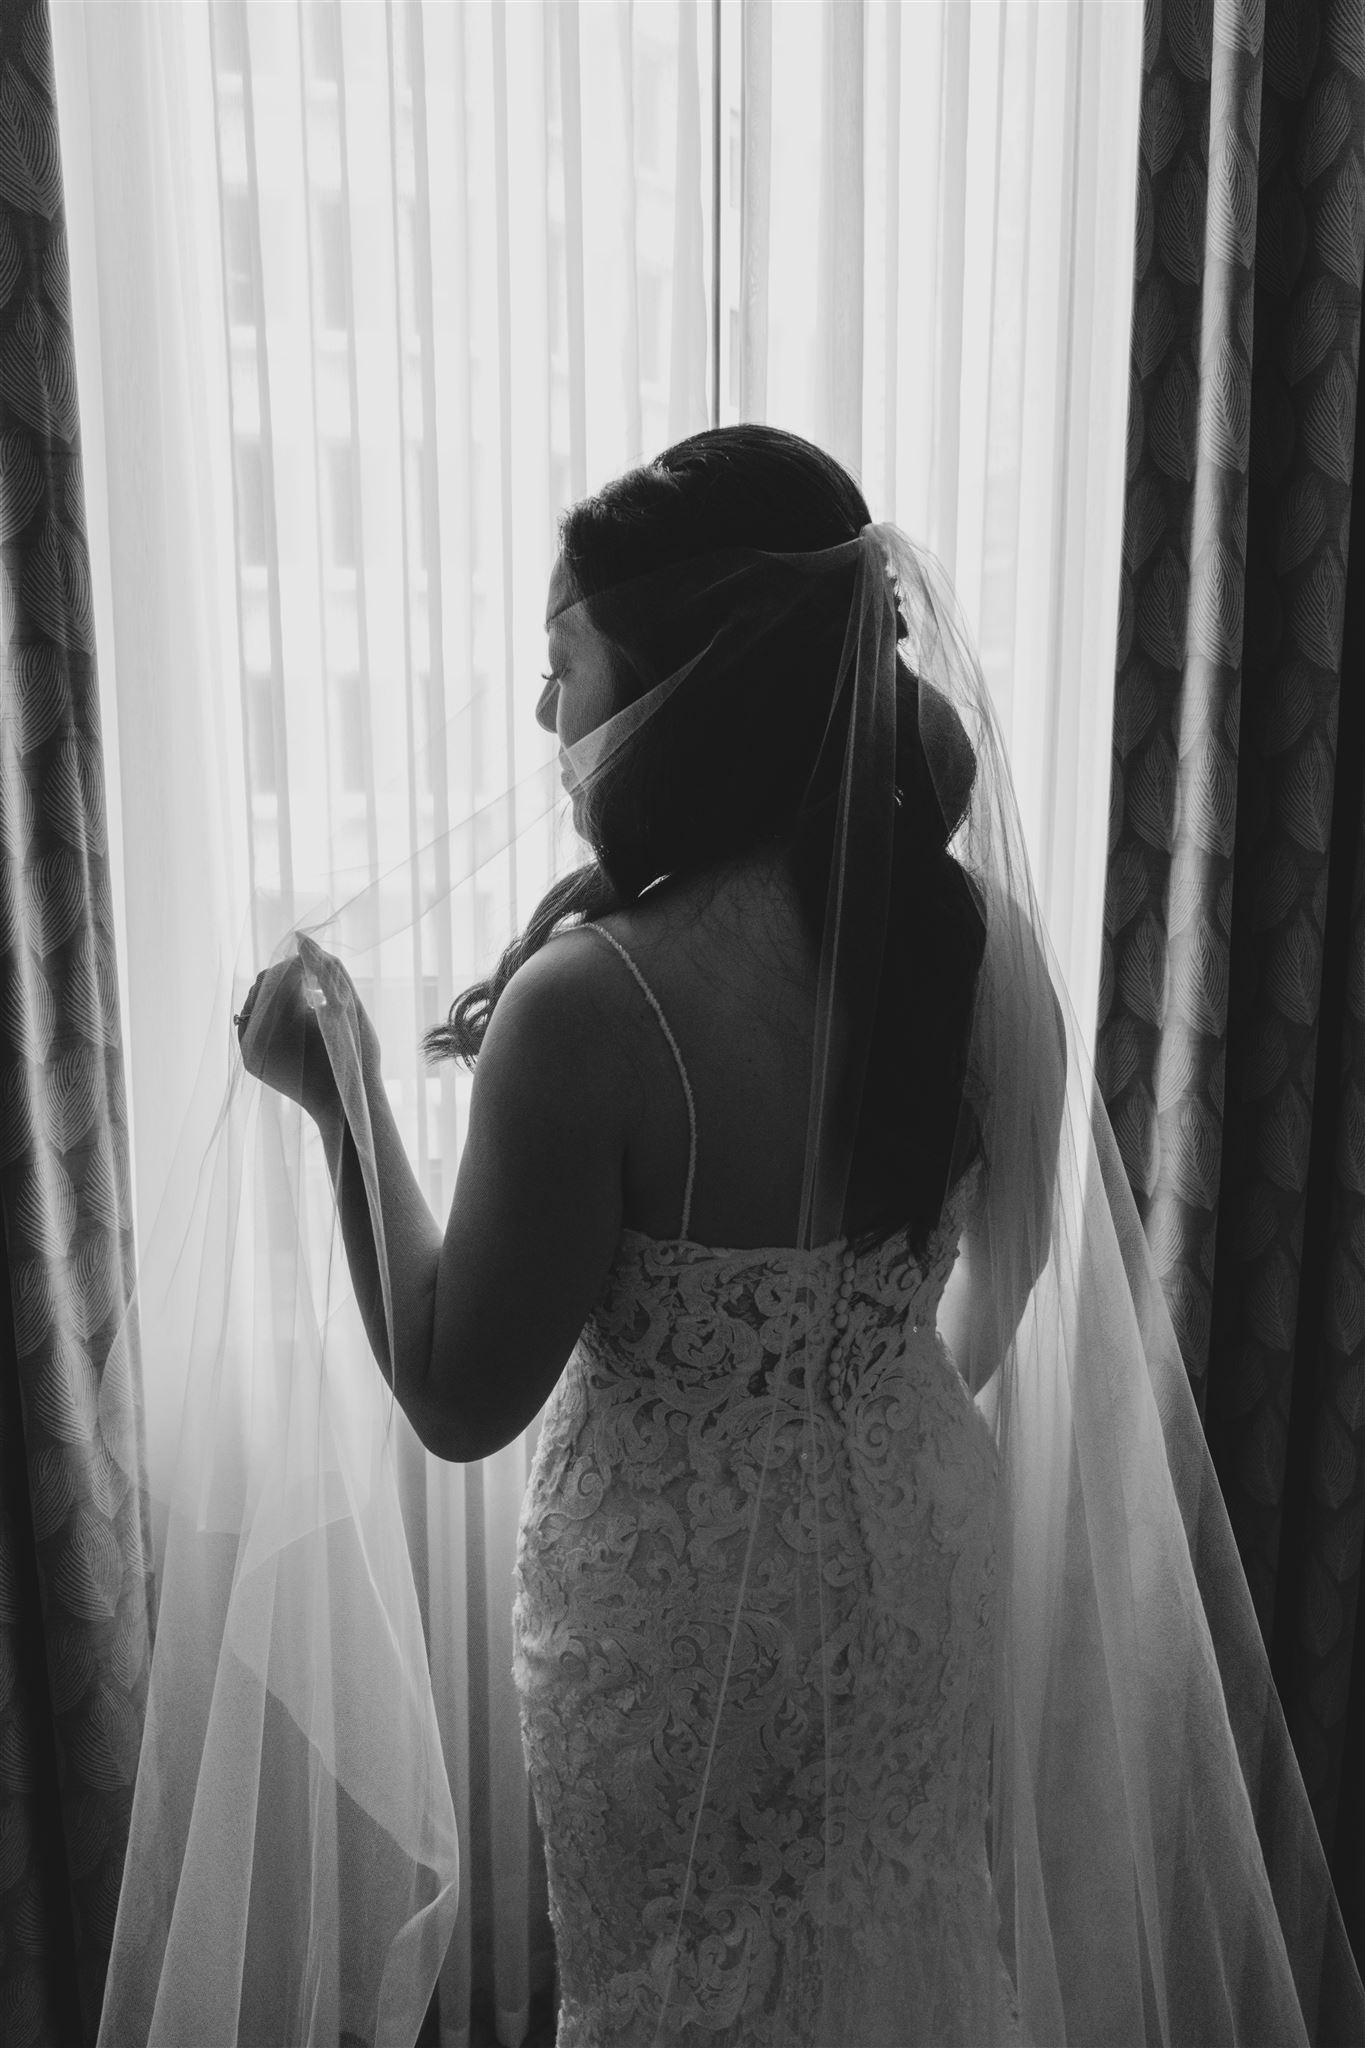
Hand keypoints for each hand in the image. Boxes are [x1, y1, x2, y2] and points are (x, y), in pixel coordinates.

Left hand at [236, 939, 379, 1123]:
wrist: (341, 1106)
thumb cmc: (352, 1058)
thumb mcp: (346, 1008)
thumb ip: (328, 970)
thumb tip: (304, 939)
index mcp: (281, 1022)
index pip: (284, 974)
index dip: (304, 966)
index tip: (322, 971)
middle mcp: (256, 1034)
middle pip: (265, 984)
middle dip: (290, 978)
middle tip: (315, 981)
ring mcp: (248, 1049)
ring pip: (256, 1002)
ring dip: (280, 994)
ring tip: (307, 998)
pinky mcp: (250, 1058)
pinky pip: (253, 1023)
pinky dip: (272, 1014)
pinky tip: (295, 1016)